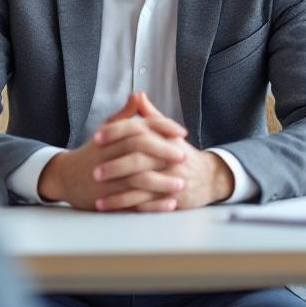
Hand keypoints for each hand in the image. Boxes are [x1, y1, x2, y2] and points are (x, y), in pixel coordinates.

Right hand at [38, 94, 189, 211]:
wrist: (64, 177)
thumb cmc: (91, 153)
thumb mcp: (105, 131)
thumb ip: (125, 116)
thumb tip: (139, 95)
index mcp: (111, 136)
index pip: (140, 126)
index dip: (162, 127)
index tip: (181, 132)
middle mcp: (108, 154)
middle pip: (139, 148)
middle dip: (164, 151)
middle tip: (184, 156)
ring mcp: (106, 178)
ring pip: (137, 177)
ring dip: (161, 182)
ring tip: (180, 184)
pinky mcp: (106, 198)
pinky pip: (132, 202)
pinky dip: (152, 204)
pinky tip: (168, 204)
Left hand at [92, 93, 233, 210]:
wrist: (210, 177)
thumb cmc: (181, 155)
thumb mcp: (169, 133)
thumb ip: (151, 116)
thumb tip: (137, 95)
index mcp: (165, 139)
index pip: (137, 132)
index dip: (116, 133)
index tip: (96, 138)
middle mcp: (169, 159)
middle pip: (138, 161)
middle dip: (115, 167)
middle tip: (95, 172)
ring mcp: (171, 181)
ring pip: (142, 187)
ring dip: (119, 196)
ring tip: (99, 200)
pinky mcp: (174, 200)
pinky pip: (150, 206)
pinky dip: (131, 209)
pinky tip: (115, 211)